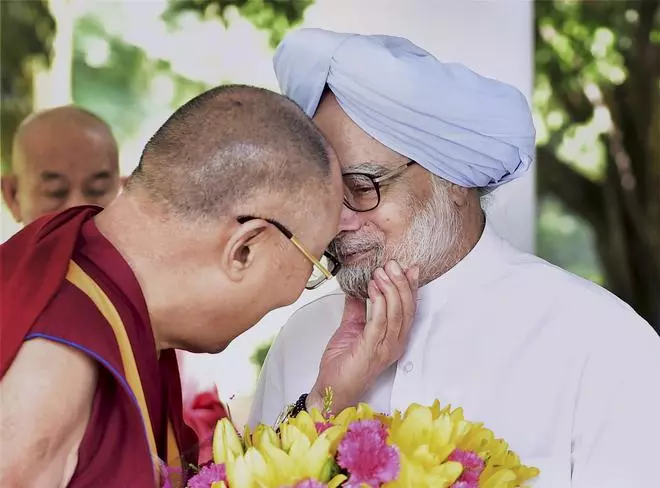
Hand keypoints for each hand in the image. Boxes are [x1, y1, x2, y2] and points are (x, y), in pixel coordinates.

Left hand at [308, 261, 418, 412]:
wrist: (331, 388)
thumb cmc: (344, 363)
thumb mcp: (352, 327)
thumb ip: (358, 308)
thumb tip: (357, 285)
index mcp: (395, 337)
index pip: (409, 308)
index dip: (410, 287)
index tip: (408, 267)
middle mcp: (395, 343)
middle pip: (406, 308)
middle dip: (401, 283)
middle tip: (391, 265)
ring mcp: (385, 348)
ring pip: (396, 314)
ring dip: (390, 289)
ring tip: (380, 273)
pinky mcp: (371, 350)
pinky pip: (380, 323)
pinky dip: (378, 303)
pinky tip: (373, 289)